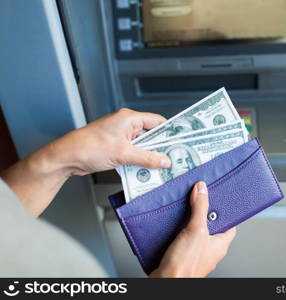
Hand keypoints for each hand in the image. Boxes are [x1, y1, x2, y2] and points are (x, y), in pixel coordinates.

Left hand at [1, 108, 170, 215]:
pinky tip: (145, 169)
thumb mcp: (123, 154)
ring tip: (162, 166)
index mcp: (128, 118)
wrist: (66, 158)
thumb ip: (147, 158)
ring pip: (142, 145)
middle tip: (174, 157)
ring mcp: (119, 135)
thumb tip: (164, 161)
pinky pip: (133, 152)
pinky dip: (139, 160)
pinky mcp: (115, 146)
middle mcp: (125, 124)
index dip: (169, 131)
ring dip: (149, 155)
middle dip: (160, 146)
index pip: (156, 121)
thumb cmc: (88, 148)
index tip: (181, 140)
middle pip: (151, 134)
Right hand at [150, 182, 235, 277]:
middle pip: (209, 225)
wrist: (166, 282)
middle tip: (196, 199)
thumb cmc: (186, 266)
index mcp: (220, 244)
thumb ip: (200, 208)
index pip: (229, 224)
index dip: (224, 211)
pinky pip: (181, 237)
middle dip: (202, 212)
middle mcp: (209, 249)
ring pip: (194, 230)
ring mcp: (195, 252)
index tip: (218, 199)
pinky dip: (176, 229)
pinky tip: (171, 223)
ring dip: (187, 219)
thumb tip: (202, 190)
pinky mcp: (180, 254)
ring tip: (183, 208)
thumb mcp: (196, 229)